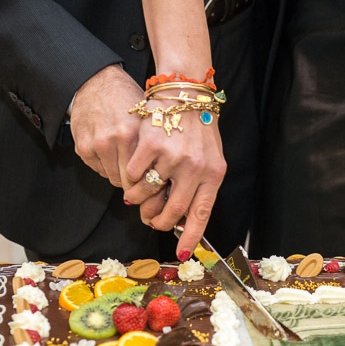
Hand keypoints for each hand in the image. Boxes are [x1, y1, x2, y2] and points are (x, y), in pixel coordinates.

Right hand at [69, 64, 144, 187]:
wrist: (96, 81)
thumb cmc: (126, 98)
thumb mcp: (146, 117)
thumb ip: (151, 145)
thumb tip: (162, 174)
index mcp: (133, 133)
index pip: (143, 175)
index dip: (149, 182)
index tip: (153, 183)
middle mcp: (113, 140)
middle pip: (127, 181)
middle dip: (134, 183)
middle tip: (141, 178)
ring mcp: (96, 145)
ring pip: (112, 177)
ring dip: (119, 174)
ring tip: (125, 161)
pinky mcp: (82, 147)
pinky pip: (98, 169)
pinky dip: (105, 166)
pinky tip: (111, 153)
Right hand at [122, 103, 226, 260]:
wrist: (187, 92)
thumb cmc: (199, 128)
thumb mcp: (211, 158)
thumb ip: (201, 186)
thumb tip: (184, 219)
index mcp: (213, 174)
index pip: (201, 214)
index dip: (190, 237)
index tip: (180, 253)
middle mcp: (195, 167)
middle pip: (172, 210)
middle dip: (159, 221)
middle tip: (151, 220)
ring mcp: (172, 156)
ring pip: (148, 194)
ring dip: (139, 200)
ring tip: (138, 196)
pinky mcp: (151, 144)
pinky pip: (134, 174)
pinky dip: (131, 180)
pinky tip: (133, 175)